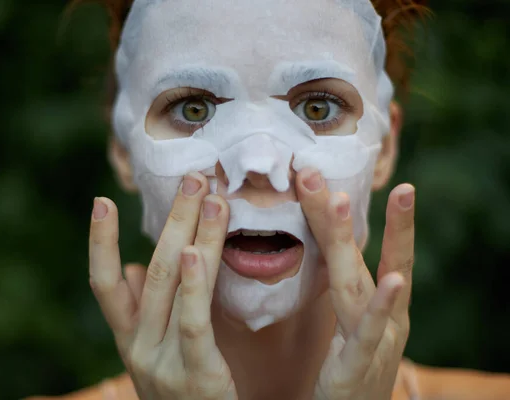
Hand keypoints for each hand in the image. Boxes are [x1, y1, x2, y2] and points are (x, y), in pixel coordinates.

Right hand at [88, 173, 236, 399]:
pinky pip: (193, 322)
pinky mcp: (196, 375)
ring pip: (172, 285)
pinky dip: (194, 284)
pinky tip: (198, 251)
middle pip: (151, 270)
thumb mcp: (157, 353)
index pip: (103, 285)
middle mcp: (138, 346)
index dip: (99, 243)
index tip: (101, 201)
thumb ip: (146, 312)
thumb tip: (133, 268)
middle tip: (192, 177)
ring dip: (191, 236)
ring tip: (210, 198)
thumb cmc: (184, 391)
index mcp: (129, 338)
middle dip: (172, 220)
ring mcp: (162, 361)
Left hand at [296, 168, 414, 399]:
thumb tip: (327, 243)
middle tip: (315, 169)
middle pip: (355, 257)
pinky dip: (384, 305)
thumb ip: (342, 285)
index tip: (324, 174)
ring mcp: (378, 339)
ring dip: (351, 242)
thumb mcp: (350, 323)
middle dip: (339, 213)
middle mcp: (383, 315)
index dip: (339, 209)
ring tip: (345, 201)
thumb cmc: (353, 370)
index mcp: (374, 304)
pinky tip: (393, 279)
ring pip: (359, 284)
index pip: (360, 250)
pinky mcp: (361, 366)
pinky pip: (370, 333)